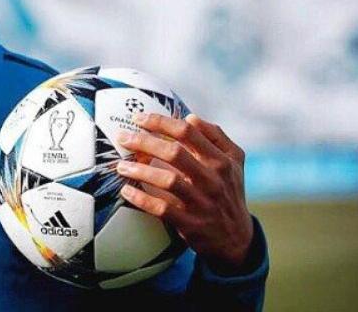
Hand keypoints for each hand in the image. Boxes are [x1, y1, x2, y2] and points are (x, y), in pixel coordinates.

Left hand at [115, 113, 253, 269]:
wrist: (236, 239)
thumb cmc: (228, 191)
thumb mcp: (234, 161)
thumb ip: (216, 136)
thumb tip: (190, 117)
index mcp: (222, 160)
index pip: (188, 132)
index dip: (160, 122)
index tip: (138, 118)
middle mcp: (213, 179)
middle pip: (174, 153)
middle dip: (144, 142)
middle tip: (123, 137)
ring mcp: (202, 202)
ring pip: (167, 181)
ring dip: (140, 170)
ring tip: (121, 165)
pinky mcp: (191, 224)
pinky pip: (162, 209)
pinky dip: (142, 199)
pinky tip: (127, 190)